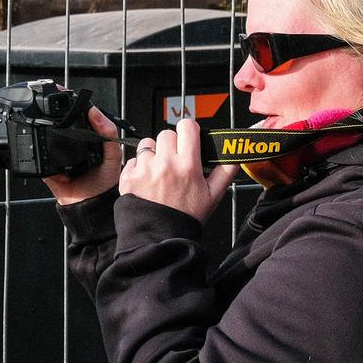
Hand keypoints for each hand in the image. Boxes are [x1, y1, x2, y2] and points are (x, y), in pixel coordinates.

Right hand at [43, 106, 123, 205]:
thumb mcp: (113, 155)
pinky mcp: (47, 168)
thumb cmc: (106, 182)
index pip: (77, 118)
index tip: (68, 94)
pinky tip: (51, 154)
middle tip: (57, 109)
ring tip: (53, 131)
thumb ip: (109, 134)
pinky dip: (42, 155)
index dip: (73, 106)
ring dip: (46, 134)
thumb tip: (94, 112)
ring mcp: (57, 156)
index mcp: (86, 139)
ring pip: (46, 139)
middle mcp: (71, 145)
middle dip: (56, 117)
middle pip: (59, 126)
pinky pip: (39, 158)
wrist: (92, 206)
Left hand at [118, 117, 236, 220]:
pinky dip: (139, 167)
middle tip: (175, 161)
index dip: (189, 131)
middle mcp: (165, 163)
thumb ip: (225, 172)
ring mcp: (145, 168)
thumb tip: (234, 155)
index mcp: (188, 165)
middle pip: (167, 134)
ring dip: (153, 154)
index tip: (189, 138)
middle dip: (172, 145)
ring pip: (148, 144)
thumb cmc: (186, 216)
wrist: (161, 235)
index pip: (187, 126)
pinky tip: (147, 181)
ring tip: (160, 172)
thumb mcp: (213, 196)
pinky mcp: (128, 175)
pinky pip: (133, 159)